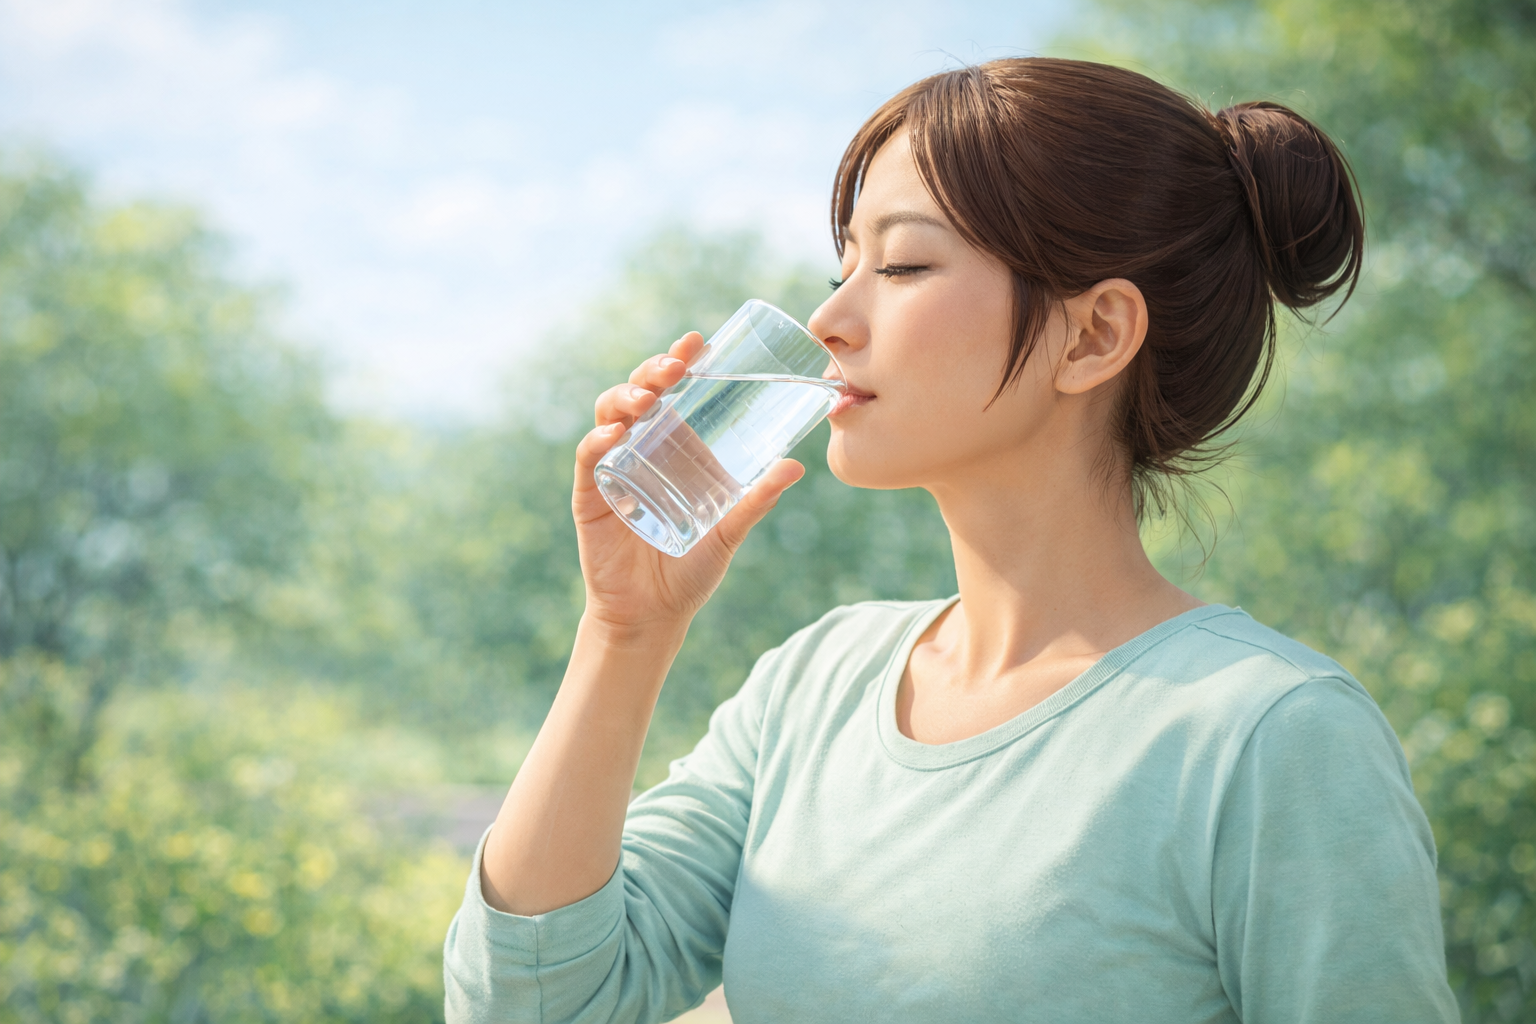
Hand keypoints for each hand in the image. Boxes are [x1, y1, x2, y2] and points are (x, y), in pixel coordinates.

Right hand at [572, 331, 804, 635]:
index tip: (699, 342)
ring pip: (609, 415)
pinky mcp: (590, 496)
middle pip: (639, 394)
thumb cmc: (690, 568)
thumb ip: (757, 499)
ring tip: (647, 396)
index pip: (672, 393)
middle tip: (675, 365)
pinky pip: (589, 459)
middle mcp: (639, 449)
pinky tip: (614, 433)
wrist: (654, 615)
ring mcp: (611, 468)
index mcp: (672, 447)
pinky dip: (597, 441)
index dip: (680, 362)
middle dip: (653, 371)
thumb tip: (796, 466)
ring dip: (625, 397)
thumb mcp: (730, 530)